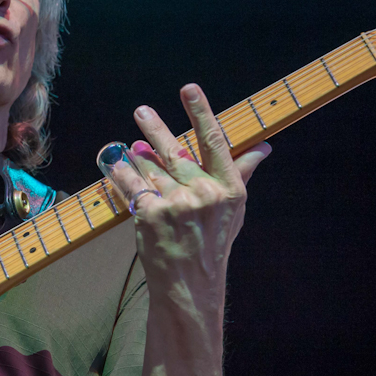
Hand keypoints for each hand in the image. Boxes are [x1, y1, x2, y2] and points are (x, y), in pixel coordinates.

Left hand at [112, 84, 269, 304]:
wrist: (190, 286)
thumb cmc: (212, 245)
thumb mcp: (233, 211)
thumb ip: (241, 174)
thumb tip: (263, 148)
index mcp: (229, 189)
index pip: (215, 141)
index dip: (201, 112)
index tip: (189, 89)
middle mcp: (205, 194)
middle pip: (175, 150)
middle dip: (154, 128)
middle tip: (142, 111)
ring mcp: (177, 204)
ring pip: (149, 166)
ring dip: (137, 155)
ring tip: (132, 146)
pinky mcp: (152, 214)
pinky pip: (131, 183)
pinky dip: (119, 171)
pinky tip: (112, 160)